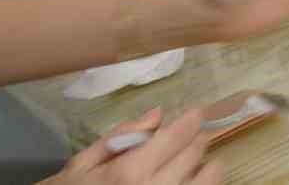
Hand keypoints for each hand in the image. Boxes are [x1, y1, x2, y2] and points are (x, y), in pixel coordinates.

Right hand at [40, 107, 220, 184]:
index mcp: (130, 171)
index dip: (193, 119)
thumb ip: (120, 137)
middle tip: (196, 131)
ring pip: (208, 179)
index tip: (198, 110)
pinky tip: (189, 179)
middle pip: (194, 153)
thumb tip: (157, 114)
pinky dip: (201, 183)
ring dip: (207, 164)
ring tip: (196, 160)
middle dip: (197, 137)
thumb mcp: (81, 164)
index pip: (177, 136)